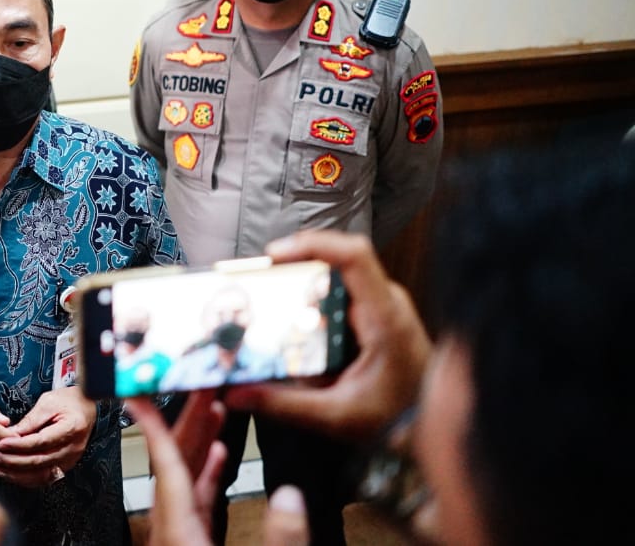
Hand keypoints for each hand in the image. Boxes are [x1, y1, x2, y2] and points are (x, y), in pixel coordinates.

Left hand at [0, 386, 95, 485]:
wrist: (85, 408)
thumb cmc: (67, 401)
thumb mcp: (48, 402)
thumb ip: (30, 420)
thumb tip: (10, 434)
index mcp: (72, 428)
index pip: (42, 441)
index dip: (19, 445)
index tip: (1, 443)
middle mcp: (74, 448)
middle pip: (41, 461)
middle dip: (14, 461)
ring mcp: (71, 460)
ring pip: (42, 474)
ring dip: (18, 474)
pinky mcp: (65, 466)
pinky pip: (44, 477)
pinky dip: (26, 478)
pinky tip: (11, 473)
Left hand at [128, 393, 309, 545]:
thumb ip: (280, 539)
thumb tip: (290, 496)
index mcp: (180, 536)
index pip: (166, 468)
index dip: (155, 427)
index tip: (138, 396)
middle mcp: (171, 533)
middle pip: (175, 467)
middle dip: (189, 423)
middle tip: (203, 386)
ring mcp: (180, 537)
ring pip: (184, 482)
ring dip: (199, 445)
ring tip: (215, 408)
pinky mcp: (192, 543)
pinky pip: (194, 501)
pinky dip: (206, 474)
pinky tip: (220, 453)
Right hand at [223, 230, 432, 439]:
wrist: (431, 425)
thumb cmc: (396, 418)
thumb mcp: (336, 415)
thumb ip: (285, 404)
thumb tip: (238, 394)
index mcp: (385, 317)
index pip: (355, 256)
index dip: (314, 245)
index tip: (275, 255)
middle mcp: (384, 301)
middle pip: (332, 262)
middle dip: (289, 268)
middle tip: (254, 283)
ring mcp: (378, 304)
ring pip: (330, 277)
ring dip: (296, 287)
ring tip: (265, 303)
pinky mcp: (370, 313)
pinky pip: (333, 294)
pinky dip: (306, 302)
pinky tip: (288, 324)